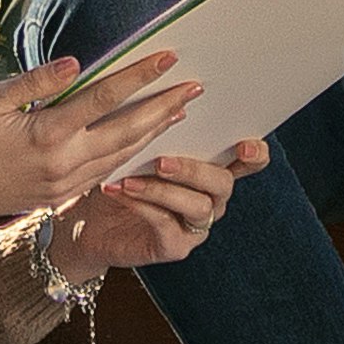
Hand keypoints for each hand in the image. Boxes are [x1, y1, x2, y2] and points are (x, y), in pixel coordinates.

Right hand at [0, 47, 198, 226]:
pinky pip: (107, 172)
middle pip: (127, 131)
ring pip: (122, 155)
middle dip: (164, 107)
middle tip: (195, 88)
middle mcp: (64, 162)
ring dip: (154, 132)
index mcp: (47, 134)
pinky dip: (132, 155)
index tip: (168, 58)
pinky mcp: (62, 195)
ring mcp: (65, 183)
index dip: (140, 76)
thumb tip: (76, 63)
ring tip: (180, 112)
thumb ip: (37, 82)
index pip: (105, 98)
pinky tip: (145, 141)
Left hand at [52, 131, 263, 278]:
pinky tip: (120, 191)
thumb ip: (161, 125)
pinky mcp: (175, 246)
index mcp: (212, 168)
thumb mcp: (138, 144)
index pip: (250, 161)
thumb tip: (172, 96)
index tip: (244, 145)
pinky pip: (167, 226)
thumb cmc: (117, 172)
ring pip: (198, 207)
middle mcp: (212, 198)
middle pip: (223, 183)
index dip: (256, 153)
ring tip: (131, 179)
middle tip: (162, 161)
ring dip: (164, 190)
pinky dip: (143, 206)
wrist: (87, 219)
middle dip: (195, 170)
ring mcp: (196, 226)